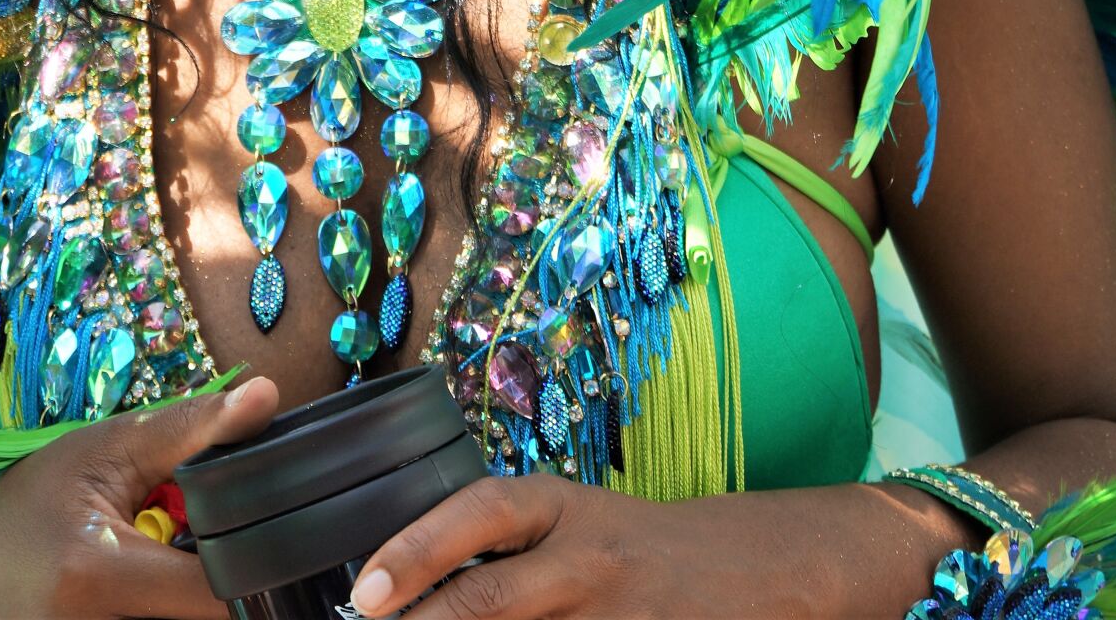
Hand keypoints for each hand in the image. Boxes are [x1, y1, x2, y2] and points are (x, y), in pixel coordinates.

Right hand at [0, 373, 278, 619]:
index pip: (212, 589)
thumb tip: (267, 396)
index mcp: (95, 573)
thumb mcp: (112, 446)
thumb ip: (193, 427)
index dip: (250, 563)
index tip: (260, 531)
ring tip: (168, 561)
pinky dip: (167, 610)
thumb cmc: (40, 490)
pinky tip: (154, 586)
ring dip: (189, 601)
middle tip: (200, 543)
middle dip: (220, 586)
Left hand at [347, 476, 809, 619]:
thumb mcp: (572, 522)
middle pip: (490, 596)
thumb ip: (505, 547)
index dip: (419, 546)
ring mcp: (620, 619)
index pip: (482, 511)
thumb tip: (408, 591)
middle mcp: (589, 557)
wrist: (748, 569)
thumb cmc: (632, 547)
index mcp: (564, 506)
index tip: (367, 592)